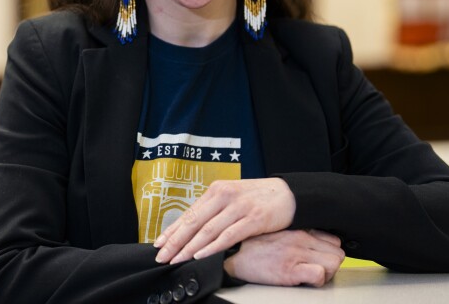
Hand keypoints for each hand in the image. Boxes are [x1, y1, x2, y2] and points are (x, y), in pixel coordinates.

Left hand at [154, 178, 295, 263]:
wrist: (288, 194)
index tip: (159, 243)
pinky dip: (213, 247)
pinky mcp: (253, 218)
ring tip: (178, 258)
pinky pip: (228, 235)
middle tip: (163, 255)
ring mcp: (238, 207)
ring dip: (190, 247)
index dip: (172, 230)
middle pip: (194, 221)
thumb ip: (214, 211)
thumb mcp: (232, 198)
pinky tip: (201, 254)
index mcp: (216, 191)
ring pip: (208, 230)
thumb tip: (191, 230)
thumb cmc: (258, 198)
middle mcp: (224, 196)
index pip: (189, 213)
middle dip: (176, 241)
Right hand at [224, 230, 344, 286]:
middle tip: (316, 269)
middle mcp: (300, 238)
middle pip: (338, 252)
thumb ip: (296, 233)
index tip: (321, 258)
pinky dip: (316, 280)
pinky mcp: (290, 270)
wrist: (232, 253)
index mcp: (298, 229)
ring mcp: (296, 253)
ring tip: (309, 275)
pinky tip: (303, 279)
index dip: (329, 252)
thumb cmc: (252, 245)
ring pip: (334, 262)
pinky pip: (319, 275)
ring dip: (326, 273)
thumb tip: (312, 239)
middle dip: (330, 264)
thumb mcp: (277, 231)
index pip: (334, 239)